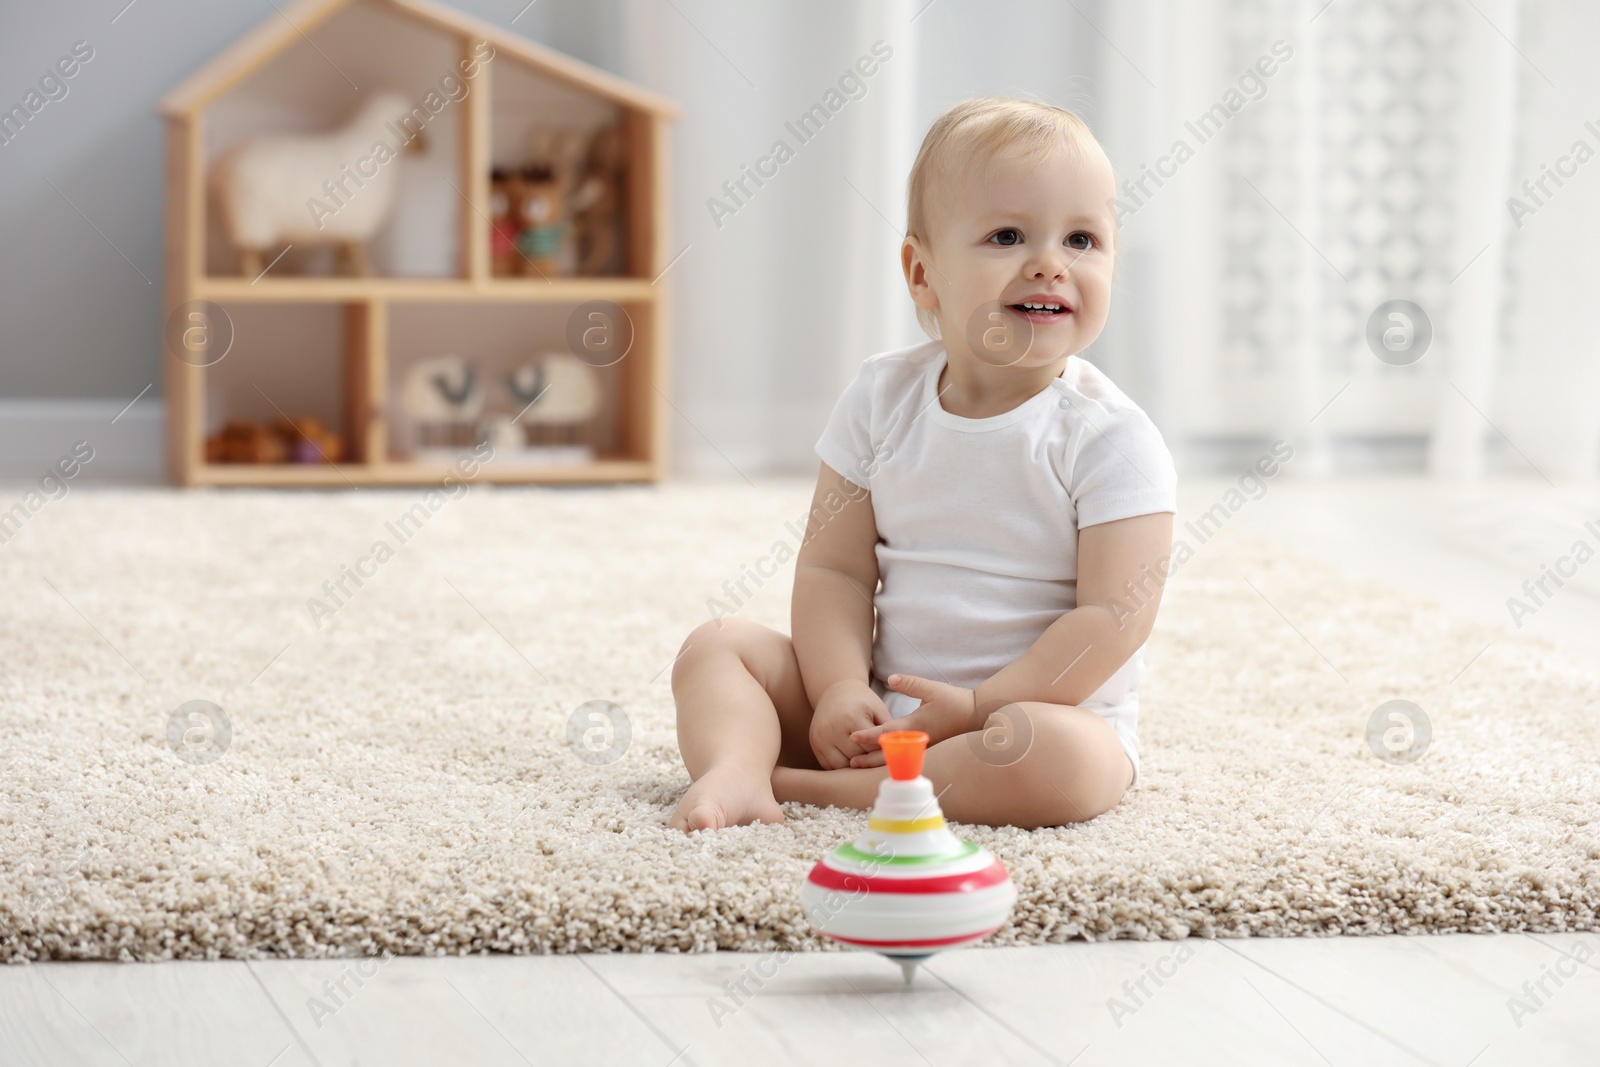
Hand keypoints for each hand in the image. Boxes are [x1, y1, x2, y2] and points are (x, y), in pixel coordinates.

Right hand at [809, 679, 891, 769]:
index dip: (882, 752)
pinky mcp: (814, 744)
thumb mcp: (879, 710)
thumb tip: (896, 755)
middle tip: (880, 761)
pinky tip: (852, 760)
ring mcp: (820, 738)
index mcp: (851, 718)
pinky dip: (842, 766)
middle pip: (856, 757)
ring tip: (866, 761)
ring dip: (855, 766)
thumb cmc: (863, 701)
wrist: (836, 691)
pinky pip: (830, 765)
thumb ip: (887, 732)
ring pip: (842, 766)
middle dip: (869, 760)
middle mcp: (832, 729)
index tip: (890, 755)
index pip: (870, 748)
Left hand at [847, 674, 975, 767]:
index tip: (852, 737)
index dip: (868, 735)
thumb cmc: (955, 702)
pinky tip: (882, 759)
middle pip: (889, 753)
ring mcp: (922, 747)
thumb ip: (910, 684)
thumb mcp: (931, 689)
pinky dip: (891, 759)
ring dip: (878, 761)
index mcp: (915, 726)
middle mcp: (917, 740)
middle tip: (850, 762)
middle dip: (869, 759)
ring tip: (860, 764)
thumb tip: (890, 678)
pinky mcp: (927, 748)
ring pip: (896, 758)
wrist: (976, 715)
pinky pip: (905, 757)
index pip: (887, 733)